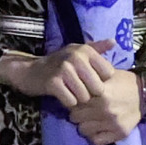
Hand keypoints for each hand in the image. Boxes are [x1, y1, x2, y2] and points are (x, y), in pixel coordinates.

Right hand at [0, 41, 116, 107]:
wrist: (31, 71)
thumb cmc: (59, 63)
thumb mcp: (78, 52)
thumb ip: (97, 48)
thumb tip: (114, 41)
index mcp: (86, 50)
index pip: (108, 74)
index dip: (101, 81)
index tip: (91, 81)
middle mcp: (76, 57)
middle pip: (98, 88)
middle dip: (91, 94)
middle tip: (80, 90)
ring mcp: (64, 69)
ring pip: (85, 96)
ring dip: (79, 99)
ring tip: (71, 92)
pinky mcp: (53, 82)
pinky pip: (71, 101)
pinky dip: (68, 103)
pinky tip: (63, 96)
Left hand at [67, 67, 145, 144]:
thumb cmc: (125, 82)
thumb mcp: (107, 75)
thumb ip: (89, 81)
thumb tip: (71, 85)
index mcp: (101, 93)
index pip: (74, 102)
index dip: (74, 101)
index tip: (77, 100)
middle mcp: (105, 109)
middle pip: (75, 117)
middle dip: (77, 113)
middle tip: (83, 111)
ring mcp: (112, 123)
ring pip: (83, 130)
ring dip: (85, 125)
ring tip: (91, 120)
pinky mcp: (120, 134)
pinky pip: (96, 141)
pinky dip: (95, 136)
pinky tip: (99, 128)